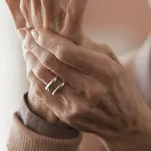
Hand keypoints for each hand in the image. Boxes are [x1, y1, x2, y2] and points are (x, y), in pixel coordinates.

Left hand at [22, 28, 150, 150]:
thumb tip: (61, 27)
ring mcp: (78, 104)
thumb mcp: (112, 62)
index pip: (66, 51)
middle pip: (51, 63)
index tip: (37, 30)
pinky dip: (34, 78)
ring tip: (27, 49)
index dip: (47, 39)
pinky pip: (43, 93)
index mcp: (105, 70)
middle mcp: (91, 88)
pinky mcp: (68, 115)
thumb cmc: (118, 86)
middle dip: (34, 46)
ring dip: (31, 60)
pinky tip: (31, 68)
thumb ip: (88, 47)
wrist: (125, 123)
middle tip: (25, 35)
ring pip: (43, 77)